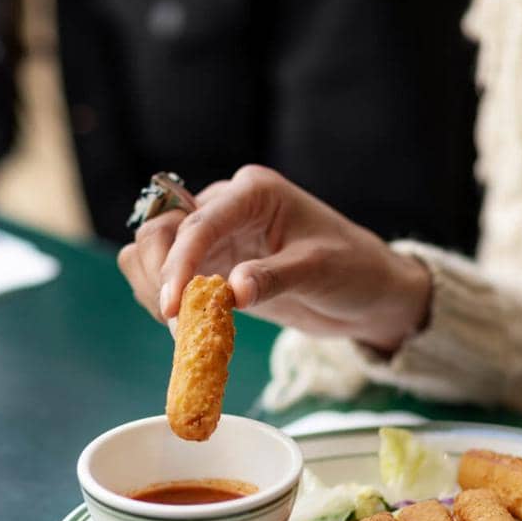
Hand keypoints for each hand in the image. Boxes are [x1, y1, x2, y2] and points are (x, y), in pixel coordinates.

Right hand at [117, 165, 431, 353]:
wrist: (367, 292)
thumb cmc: (353, 270)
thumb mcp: (318, 272)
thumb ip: (274, 278)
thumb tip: (233, 292)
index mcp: (253, 193)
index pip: (199, 223)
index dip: (178, 265)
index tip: (172, 308)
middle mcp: (227, 206)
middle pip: (161, 229)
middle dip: (158, 274)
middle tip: (175, 322)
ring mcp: (216, 235)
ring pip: (154, 250)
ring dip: (155, 287)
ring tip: (181, 326)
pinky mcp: (212, 263)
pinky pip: (168, 276)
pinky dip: (166, 299)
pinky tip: (186, 325)